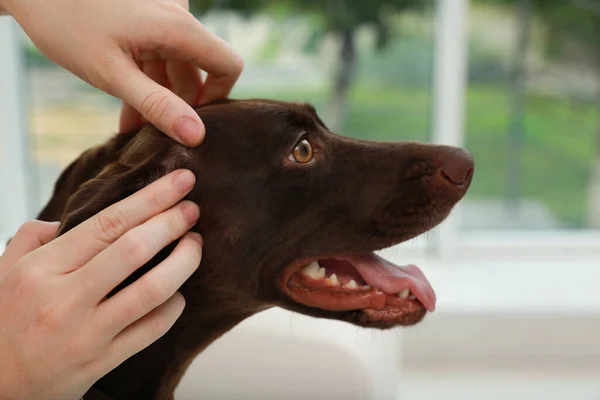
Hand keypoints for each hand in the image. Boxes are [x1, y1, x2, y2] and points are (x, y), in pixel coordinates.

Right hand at [0, 170, 201, 399]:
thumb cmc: (5, 321)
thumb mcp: (5, 271)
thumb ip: (34, 237)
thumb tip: (71, 217)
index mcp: (41, 269)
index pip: (107, 223)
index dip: (150, 199)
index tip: (180, 181)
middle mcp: (65, 299)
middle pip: (134, 249)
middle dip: (172, 223)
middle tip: (193, 209)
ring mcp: (88, 333)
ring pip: (152, 289)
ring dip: (184, 261)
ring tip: (195, 243)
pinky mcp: (104, 360)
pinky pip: (153, 328)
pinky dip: (174, 306)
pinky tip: (178, 292)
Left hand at [5, 0, 242, 145]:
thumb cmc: (66, 24)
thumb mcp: (113, 74)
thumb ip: (157, 105)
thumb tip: (196, 135)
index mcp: (178, 27)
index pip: (228, 65)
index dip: (218, 97)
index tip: (193, 121)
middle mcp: (176, 19)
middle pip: (198, 71)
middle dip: (179, 106)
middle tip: (157, 138)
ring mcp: (159, 20)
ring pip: (174, 69)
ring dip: (158, 101)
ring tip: (136, 135)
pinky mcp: (143, 24)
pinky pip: (156, 59)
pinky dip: (145, 85)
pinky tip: (127, 115)